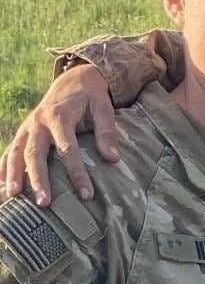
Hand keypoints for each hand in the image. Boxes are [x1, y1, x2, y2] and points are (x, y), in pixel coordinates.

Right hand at [0, 64, 117, 205]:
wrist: (73, 80)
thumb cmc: (91, 97)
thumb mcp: (104, 108)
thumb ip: (107, 131)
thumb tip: (113, 158)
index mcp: (59, 116)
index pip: (68, 149)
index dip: (77, 173)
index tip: (86, 194)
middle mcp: (38, 122)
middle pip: (36, 154)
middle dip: (39, 180)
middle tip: (44, 203)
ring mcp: (27, 127)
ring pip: (16, 153)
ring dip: (13, 175)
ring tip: (13, 198)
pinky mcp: (22, 132)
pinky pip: (9, 151)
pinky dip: (3, 167)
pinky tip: (1, 186)